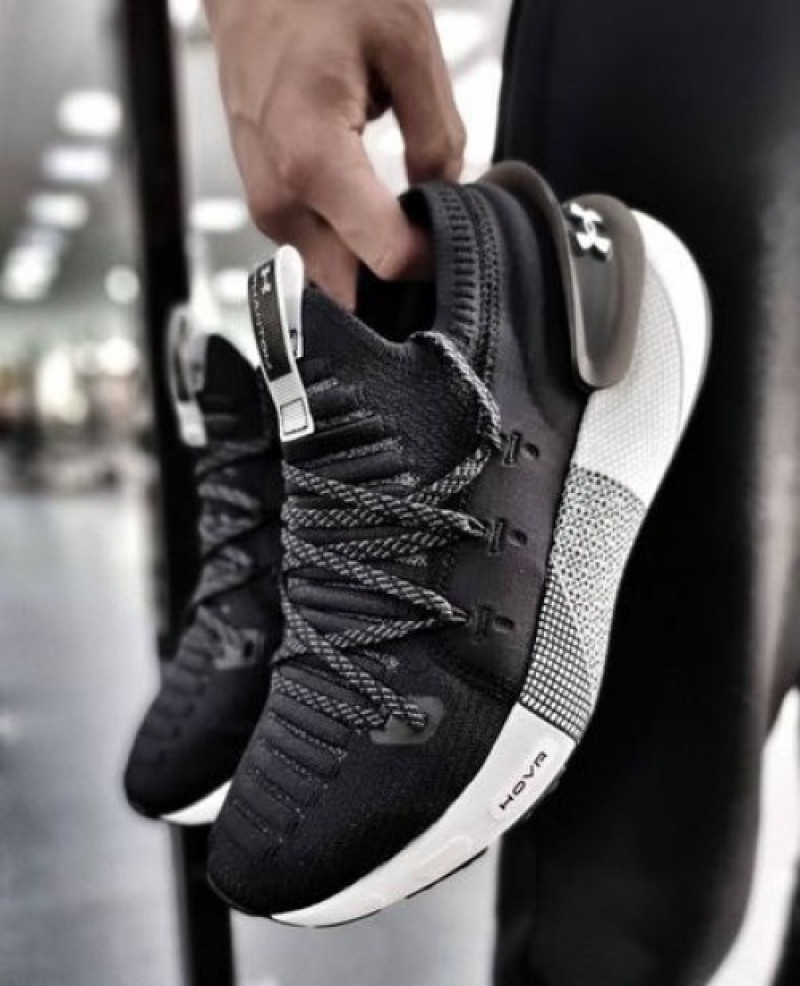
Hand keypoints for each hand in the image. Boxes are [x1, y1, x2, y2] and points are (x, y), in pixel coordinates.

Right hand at [204, 0, 465, 306]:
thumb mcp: (408, 43)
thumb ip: (438, 134)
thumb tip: (445, 196)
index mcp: (314, 161)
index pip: (387, 258)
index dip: (432, 259)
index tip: (454, 232)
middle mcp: (280, 198)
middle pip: (352, 289)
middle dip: (397, 278)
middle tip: (433, 239)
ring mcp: (266, 206)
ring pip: (331, 277)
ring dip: (371, 264)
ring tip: (404, 217)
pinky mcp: (265, 202)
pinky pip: (315, 250)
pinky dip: (349, 245)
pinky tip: (372, 209)